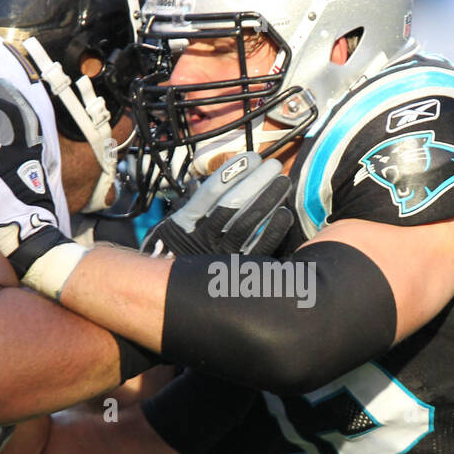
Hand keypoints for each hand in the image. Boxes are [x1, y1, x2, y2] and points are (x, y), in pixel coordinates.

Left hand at [0, 77, 58, 256]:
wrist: (31, 236)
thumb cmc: (29, 213)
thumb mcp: (32, 180)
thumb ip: (21, 160)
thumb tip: (3, 149)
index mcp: (32, 149)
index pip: (23, 113)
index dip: (12, 96)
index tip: (0, 84)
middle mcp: (18, 150)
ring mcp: (0, 160)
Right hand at [141, 152, 293, 257]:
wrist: (169, 296)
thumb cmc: (174, 256)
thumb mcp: (171, 229)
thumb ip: (188, 206)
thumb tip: (196, 184)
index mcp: (185, 223)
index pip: (211, 191)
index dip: (232, 172)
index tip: (251, 158)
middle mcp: (202, 237)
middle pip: (232, 203)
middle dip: (255, 181)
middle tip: (273, 165)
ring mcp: (220, 254)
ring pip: (247, 223)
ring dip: (267, 199)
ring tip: (282, 181)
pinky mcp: (237, 269)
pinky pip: (258, 249)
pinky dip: (272, 231)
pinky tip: (284, 214)